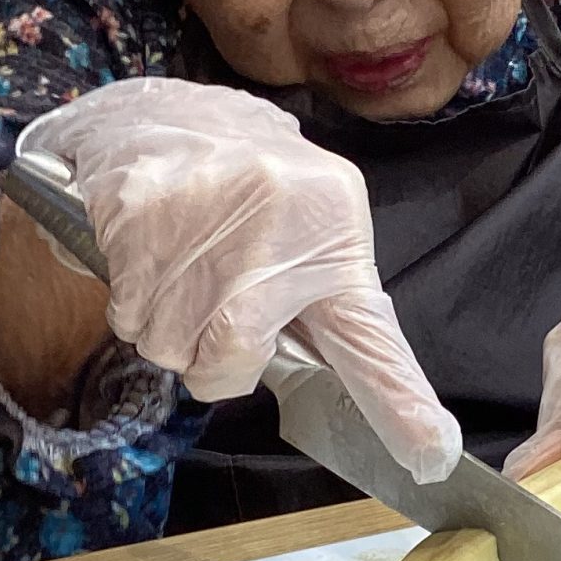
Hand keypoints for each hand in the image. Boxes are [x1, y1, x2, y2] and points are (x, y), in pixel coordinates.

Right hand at [19, 78, 462, 483]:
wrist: (154, 107)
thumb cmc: (239, 180)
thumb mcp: (303, 221)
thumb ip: (316, 300)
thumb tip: (330, 383)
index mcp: (332, 225)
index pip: (366, 333)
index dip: (398, 400)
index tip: (432, 454)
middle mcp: (276, 218)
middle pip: (231, 364)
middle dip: (211, 354)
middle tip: (210, 296)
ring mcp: (202, 215)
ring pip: (169, 346)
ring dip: (165, 325)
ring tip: (178, 261)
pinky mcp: (136, 210)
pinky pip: (128, 312)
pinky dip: (129, 298)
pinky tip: (145, 248)